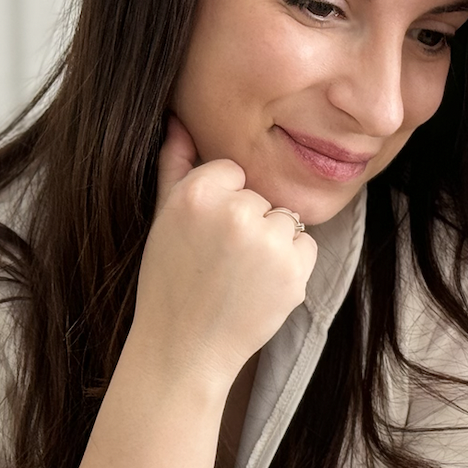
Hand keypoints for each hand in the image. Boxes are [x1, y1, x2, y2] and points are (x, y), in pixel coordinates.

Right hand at [130, 115, 317, 386]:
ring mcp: (267, 242)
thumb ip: (175, 163)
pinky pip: (305, 246)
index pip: (232, 171)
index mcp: (197, 194)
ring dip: (270, 243)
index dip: (220, 203)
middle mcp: (234, 212)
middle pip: (259, 194)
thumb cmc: (170, 283)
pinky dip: (290, 265)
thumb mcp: (163, 219)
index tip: (204, 237)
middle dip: (246, 223)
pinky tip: (258, 288)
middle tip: (218, 262)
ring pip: (284, 218)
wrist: (184, 349)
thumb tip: (179, 117)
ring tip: (239, 275)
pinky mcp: (294, 270)